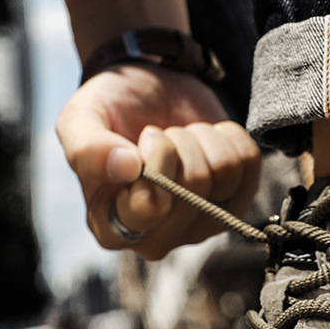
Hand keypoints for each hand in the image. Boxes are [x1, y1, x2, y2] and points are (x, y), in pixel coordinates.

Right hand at [56, 64, 261, 259]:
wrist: (147, 90)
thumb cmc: (110, 111)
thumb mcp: (80, 119)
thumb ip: (87, 148)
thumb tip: (126, 166)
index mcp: (111, 229)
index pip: (151, 207)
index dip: (154, 163)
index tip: (140, 141)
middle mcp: (158, 238)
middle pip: (194, 191)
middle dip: (177, 145)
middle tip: (158, 136)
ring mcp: (201, 226)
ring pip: (224, 174)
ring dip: (201, 139)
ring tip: (179, 137)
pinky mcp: (235, 204)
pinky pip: (249, 163)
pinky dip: (228, 136)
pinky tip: (204, 140)